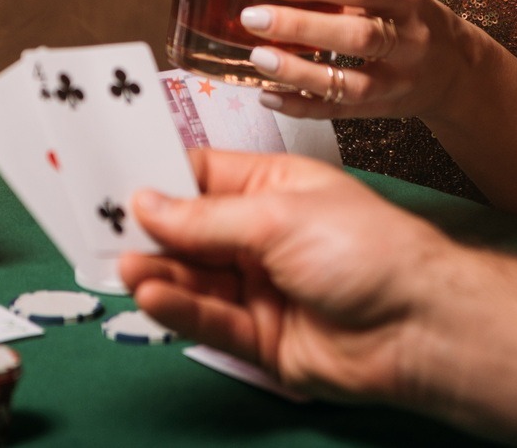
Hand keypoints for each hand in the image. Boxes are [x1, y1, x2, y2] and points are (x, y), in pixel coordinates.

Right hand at [120, 150, 454, 407]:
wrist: (420, 326)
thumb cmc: (369, 250)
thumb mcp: (278, 216)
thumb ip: (206, 218)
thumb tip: (147, 204)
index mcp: (271, 187)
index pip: (199, 178)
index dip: (156, 179)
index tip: (110, 179)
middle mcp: (260, 235)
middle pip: (187, 232)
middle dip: (147, 231)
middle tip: (96, 227)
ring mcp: (259, 287)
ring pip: (192, 279)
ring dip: (157, 272)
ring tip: (123, 266)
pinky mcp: (259, 337)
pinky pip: (208, 319)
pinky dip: (178, 308)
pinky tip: (152, 294)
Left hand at [240, 0, 477, 119]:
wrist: (458, 73)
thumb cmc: (411, 21)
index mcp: (407, 0)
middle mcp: (408, 42)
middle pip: (356, 37)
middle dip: (300, 28)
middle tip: (252, 17)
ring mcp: (397, 82)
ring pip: (348, 83)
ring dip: (298, 72)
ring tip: (257, 57)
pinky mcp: (382, 110)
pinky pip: (338, 113)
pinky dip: (301, 107)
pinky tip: (268, 95)